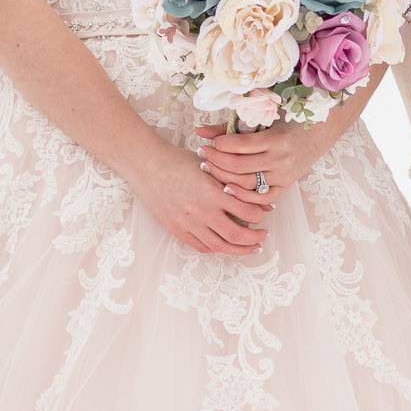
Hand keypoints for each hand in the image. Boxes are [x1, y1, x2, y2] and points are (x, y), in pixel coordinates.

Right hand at [137, 141, 269, 254]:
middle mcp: (201, 211)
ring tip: (249, 247)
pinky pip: (200, 247)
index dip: (259, 215)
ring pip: (219, 246)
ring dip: (238, 250)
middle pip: (236, 235)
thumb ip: (231, 180)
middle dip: (254, 239)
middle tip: (262, 236)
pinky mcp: (176, 229)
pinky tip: (223, 244)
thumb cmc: (178, 160)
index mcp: (212, 192)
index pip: (246, 212)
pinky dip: (215, 249)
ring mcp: (187, 223)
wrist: (147, 166)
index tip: (263, 214)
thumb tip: (256, 193)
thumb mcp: (209, 165)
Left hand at [195, 117, 326, 200]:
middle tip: (202, 155)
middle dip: (216, 161)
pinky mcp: (285, 186)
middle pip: (240, 167)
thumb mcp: (263, 118)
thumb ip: (231, 125)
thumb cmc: (288, 121)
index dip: (220, 144)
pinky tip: (227, 188)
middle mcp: (280, 159)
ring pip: (247, 184)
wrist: (318, 134)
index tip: (209, 142)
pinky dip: (243, 196)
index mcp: (276, 138)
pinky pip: (261, 198)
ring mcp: (283, 176)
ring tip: (209, 169)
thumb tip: (200, 131)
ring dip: (224, 178)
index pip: (241, 145)